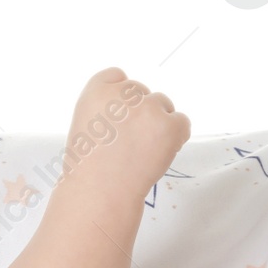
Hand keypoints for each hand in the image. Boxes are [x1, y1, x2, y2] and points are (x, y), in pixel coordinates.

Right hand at [63, 67, 188, 196]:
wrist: (101, 191)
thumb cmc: (89, 167)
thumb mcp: (86, 125)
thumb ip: (107, 108)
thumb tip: (132, 109)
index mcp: (97, 91)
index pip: (116, 76)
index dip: (120, 97)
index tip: (119, 117)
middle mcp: (124, 93)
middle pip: (141, 91)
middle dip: (140, 110)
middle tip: (131, 140)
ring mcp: (149, 108)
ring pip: (163, 104)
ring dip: (159, 122)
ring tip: (143, 150)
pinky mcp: (170, 125)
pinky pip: (182, 122)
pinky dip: (176, 137)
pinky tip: (158, 153)